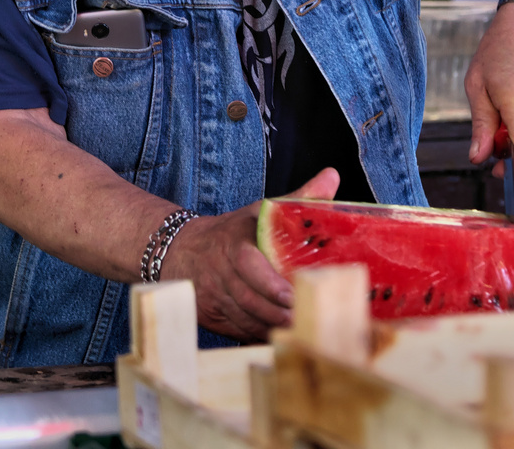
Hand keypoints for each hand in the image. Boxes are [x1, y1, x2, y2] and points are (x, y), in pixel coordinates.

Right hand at [160, 167, 339, 341]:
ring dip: (270, 326)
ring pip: (243, 317)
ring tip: (296, 330)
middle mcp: (221, 270)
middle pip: (247, 297)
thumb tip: (332, 177)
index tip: (290, 294)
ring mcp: (214, 295)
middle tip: (301, 318)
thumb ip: (299, 198)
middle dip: (275, 311)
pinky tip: (279, 337)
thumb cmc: (234, 231)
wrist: (181, 251)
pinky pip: (236, 330)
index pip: (247, 264)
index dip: (268, 282)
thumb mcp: (261, 211)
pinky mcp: (212, 316)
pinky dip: (258, 335)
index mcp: (234, 241)